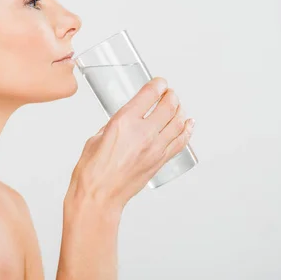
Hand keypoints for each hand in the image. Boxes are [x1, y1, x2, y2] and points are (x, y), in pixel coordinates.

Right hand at [68, 77, 194, 211]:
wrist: (98, 197)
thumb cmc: (92, 172)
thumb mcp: (97, 137)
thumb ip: (114, 125)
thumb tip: (124, 121)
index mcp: (124, 122)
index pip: (149, 95)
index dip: (158, 85)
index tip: (159, 82)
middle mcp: (143, 133)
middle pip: (168, 106)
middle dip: (171, 96)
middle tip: (169, 93)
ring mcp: (154, 148)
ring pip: (178, 123)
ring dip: (180, 111)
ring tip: (177, 106)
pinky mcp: (159, 161)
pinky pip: (180, 142)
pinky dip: (186, 131)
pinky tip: (188, 125)